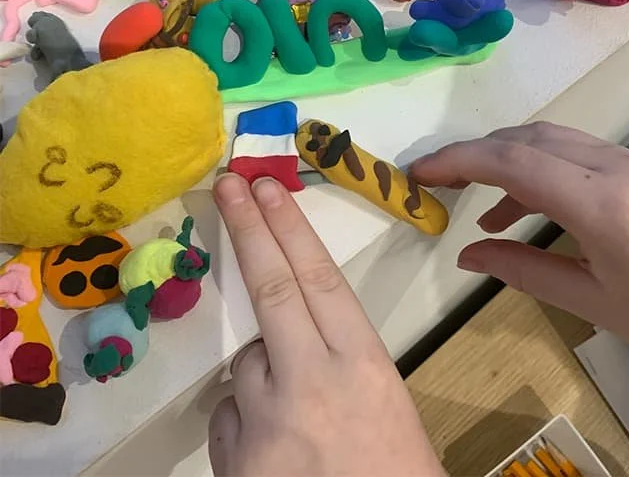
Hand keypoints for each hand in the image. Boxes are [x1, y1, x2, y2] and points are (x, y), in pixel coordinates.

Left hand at [210, 174, 444, 476]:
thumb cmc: (397, 475)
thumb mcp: (385, 407)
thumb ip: (340, 363)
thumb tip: (296, 338)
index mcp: (363, 364)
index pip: (318, 278)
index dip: (288, 227)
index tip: (267, 187)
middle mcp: (311, 380)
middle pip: (271, 287)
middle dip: (247, 228)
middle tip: (228, 184)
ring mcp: (267, 421)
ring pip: (246, 363)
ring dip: (261, 373)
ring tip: (296, 420)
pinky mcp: (235, 459)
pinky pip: (228, 415)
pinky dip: (243, 420)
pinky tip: (275, 453)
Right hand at [411, 123, 628, 380]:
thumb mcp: (594, 303)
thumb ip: (525, 270)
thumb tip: (468, 256)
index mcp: (601, 203)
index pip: (513, 162)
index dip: (458, 161)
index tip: (419, 174)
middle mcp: (614, 167)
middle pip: (527, 139)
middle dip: (474, 154)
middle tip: (435, 180)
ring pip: (550, 139)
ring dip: (505, 158)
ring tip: (473, 201)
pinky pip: (575, 154)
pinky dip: (537, 168)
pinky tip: (521, 209)